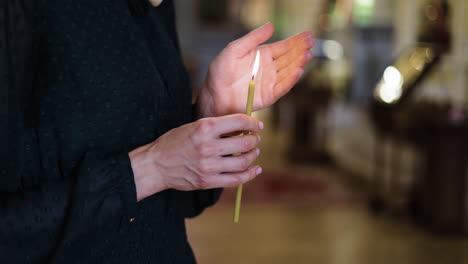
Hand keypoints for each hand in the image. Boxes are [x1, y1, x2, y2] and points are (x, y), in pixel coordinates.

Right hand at [129, 114, 263, 200]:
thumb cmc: (174, 143)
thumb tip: (241, 127)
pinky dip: (249, 175)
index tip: (257, 126)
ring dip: (253, 156)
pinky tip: (255, 170)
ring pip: (242, 162)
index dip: (252, 123)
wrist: (156, 165)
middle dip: (254, 140)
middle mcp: (208, 146)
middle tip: (256, 139)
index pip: (238, 122)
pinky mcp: (208, 181)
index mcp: (204, 128)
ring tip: (254, 153)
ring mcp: (209, 166)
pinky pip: (236, 180)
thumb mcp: (193, 126)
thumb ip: (216, 127)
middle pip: (244, 143)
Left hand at [197, 22, 313, 116]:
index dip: (296, 41)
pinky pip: (282, 87)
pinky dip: (291, 80)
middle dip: (301, 49)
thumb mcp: (235, 49)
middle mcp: (269, 69)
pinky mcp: (268, 96)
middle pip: (289, 58)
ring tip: (307, 54)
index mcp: (262, 56)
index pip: (283, 47)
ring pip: (289, 71)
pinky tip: (298, 71)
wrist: (214, 94)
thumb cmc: (220, 72)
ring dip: (299, 63)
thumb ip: (253, 38)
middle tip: (312, 41)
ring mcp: (270, 82)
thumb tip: (271, 26)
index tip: (308, 34)